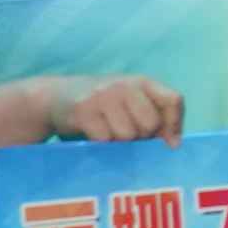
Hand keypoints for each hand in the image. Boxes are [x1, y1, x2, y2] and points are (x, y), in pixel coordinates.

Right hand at [44, 74, 182, 143]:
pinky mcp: (84, 110)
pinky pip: (105, 139)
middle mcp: (125, 85)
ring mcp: (103, 96)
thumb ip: (155, 118)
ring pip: (128, 135)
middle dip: (142, 137)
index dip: (174, 124)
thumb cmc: (101, 105)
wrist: (53, 97)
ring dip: (119, 143)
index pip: (174, 100)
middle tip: (126, 134)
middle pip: (151, 124)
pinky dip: (101, 144)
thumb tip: (174, 144)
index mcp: (142, 82)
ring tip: (108, 132)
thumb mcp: (130, 103)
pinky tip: (93, 134)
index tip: (169, 143)